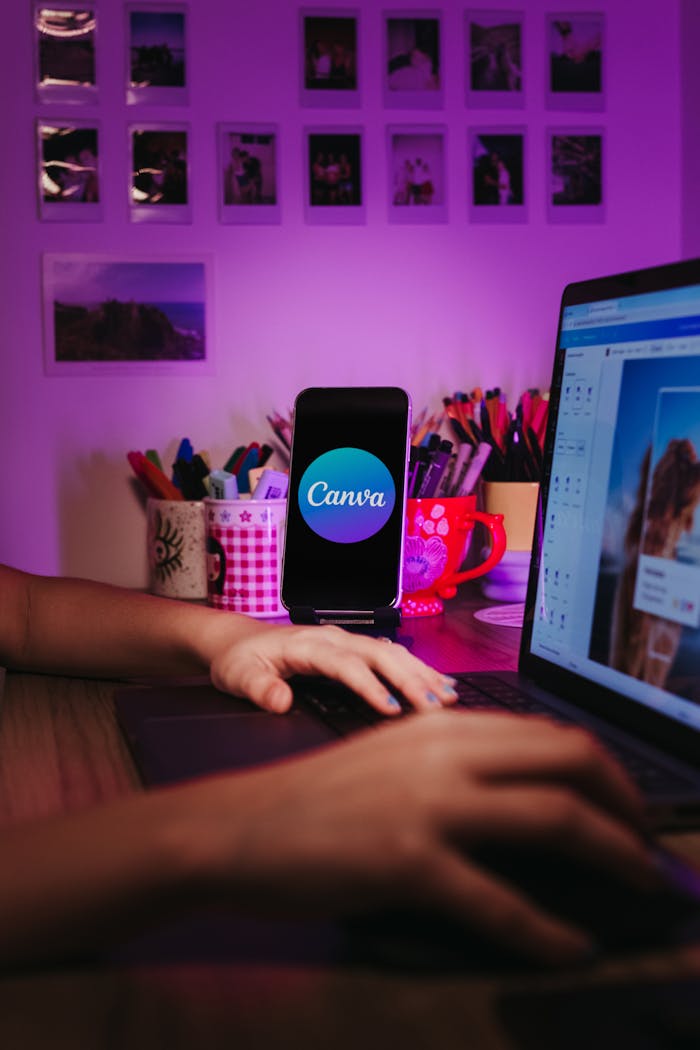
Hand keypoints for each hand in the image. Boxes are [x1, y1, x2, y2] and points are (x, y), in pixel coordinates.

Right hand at [185, 710, 657, 963]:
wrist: (242, 827)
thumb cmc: (320, 800)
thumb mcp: (398, 762)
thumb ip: (460, 768)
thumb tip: (533, 800)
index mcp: (445, 725)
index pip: (554, 735)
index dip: (608, 772)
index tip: (628, 807)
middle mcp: (445, 750)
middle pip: (571, 762)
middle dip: (626, 806)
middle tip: (646, 847)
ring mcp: (428, 803)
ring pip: (554, 818)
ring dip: (613, 855)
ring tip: (639, 886)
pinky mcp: (407, 859)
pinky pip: (499, 902)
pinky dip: (546, 931)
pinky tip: (569, 948)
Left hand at [209, 623, 457, 714]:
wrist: (237, 640)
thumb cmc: (239, 660)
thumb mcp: (237, 676)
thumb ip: (259, 688)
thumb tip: (280, 701)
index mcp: (307, 645)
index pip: (346, 665)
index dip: (370, 686)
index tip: (391, 709)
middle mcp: (332, 638)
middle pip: (379, 654)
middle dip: (410, 679)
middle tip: (435, 707)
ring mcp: (344, 640)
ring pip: (391, 652)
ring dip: (421, 673)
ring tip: (449, 696)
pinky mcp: (351, 648)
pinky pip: (390, 655)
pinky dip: (416, 669)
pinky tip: (438, 683)